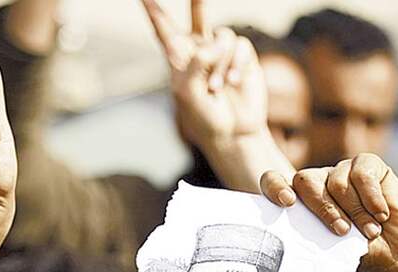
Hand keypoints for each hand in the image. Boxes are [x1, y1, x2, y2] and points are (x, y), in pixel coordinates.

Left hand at [141, 0, 266, 147]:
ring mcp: (223, 54)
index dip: (153, 10)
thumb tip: (216, 43)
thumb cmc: (204, 116)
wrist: (232, 133)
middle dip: (198, 1)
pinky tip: (234, 82)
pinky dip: (236, 64)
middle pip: (199, 15)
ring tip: (218, 88)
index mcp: (180, 58)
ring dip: (220, 64)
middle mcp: (202, 50)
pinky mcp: (244, 58)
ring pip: (223, 37)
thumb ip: (196, 62)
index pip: (164, 29)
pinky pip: (240, 46)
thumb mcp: (188, 92)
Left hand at [261, 155, 397, 271]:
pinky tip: (382, 213)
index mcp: (301, 202)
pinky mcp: (367, 164)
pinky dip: (372, 197)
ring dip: (356, 212)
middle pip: (305, 181)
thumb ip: (309, 234)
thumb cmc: (361, 251)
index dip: (275, 187)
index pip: (273, 183)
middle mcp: (319, 181)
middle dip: (324, 209)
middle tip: (342, 231)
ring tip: (371, 230)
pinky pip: (361, 173)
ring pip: (337, 181)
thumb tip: (290, 240)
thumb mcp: (329, 247)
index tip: (286, 202)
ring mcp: (342, 170)